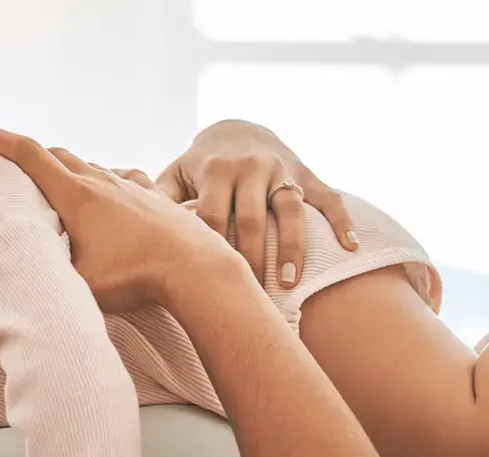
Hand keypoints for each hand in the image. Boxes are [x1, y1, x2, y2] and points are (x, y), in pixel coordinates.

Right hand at [0, 125, 248, 313]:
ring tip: (53, 183)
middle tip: (6, 160)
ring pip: (88, 165)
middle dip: (26, 154)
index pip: (28, 155)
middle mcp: (100, 181)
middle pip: (55, 154)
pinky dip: (102, 179)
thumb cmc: (135, 277)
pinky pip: (119, 177)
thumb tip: (21, 276)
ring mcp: (129, 185)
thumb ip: (48, 275)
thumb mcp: (79, 284)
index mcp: (76, 195)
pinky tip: (108, 189)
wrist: (196, 267)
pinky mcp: (152, 195)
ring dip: (65, 168)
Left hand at [159, 119, 360, 287]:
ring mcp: (281, 170)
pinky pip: (328, 197)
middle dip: (251, 258)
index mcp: (214, 170)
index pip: (212, 216)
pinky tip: (351, 246)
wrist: (238, 128)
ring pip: (290, 210)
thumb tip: (137, 230)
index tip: (211, 283)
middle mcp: (249, 168)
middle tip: (251, 298)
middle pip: (251, 219)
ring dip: (292, 246)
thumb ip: (158, 198)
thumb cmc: (198, 167)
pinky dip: (342, 221)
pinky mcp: (306, 173)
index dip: (212, 249)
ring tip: (291, 282)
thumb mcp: (175, 174)